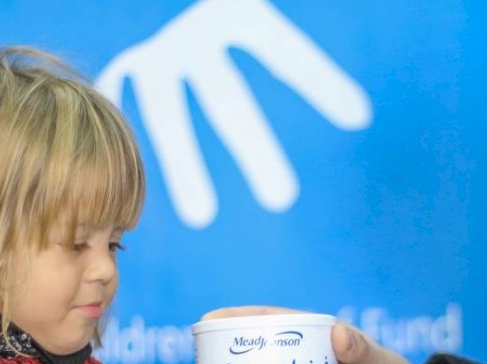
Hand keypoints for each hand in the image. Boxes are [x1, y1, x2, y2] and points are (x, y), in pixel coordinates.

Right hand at [95, 0, 371, 229]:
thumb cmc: (236, 3)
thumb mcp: (258, 4)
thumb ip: (308, 42)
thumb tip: (363, 85)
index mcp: (237, 6)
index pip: (284, 50)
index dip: (319, 80)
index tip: (359, 118)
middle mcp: (194, 30)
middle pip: (227, 99)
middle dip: (254, 150)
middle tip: (283, 200)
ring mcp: (158, 49)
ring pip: (167, 114)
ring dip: (184, 166)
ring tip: (203, 220)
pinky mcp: (131, 64)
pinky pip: (124, 109)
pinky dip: (132, 151)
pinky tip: (132, 196)